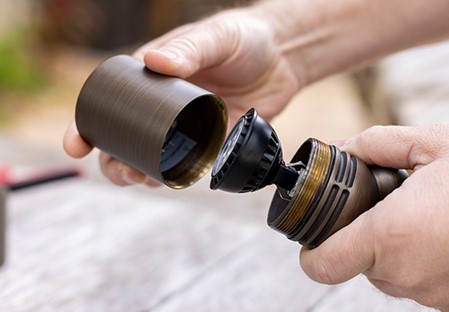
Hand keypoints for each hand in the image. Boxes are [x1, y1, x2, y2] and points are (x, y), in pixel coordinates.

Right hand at [63, 8, 301, 185]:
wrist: (283, 57)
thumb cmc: (243, 38)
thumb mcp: (214, 38)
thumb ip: (189, 49)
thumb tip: (155, 63)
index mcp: (153, 79)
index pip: (109, 102)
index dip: (88, 124)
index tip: (77, 145)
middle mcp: (165, 106)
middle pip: (126, 139)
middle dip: (114, 161)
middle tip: (123, 171)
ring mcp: (188, 126)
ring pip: (154, 157)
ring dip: (142, 173)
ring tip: (145, 179)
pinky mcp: (213, 141)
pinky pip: (191, 165)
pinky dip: (177, 177)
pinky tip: (173, 181)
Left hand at [300, 125, 448, 310]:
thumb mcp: (431, 143)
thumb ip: (375, 145)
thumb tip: (342, 149)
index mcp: (390, 235)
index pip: (321, 264)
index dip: (311, 250)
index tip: (319, 235)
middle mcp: (406, 273)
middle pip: (357, 265)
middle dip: (365, 237)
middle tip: (392, 206)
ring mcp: (432, 295)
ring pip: (390, 277)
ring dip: (396, 250)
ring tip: (429, 216)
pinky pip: (422, 285)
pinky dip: (425, 263)